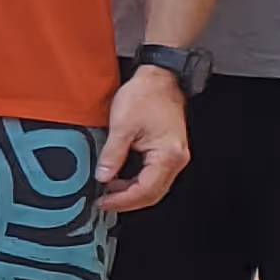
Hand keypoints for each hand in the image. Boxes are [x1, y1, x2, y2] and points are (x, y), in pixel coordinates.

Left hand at [96, 67, 189, 211]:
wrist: (160, 77)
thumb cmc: (147, 95)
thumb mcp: (122, 126)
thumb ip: (112, 155)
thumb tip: (103, 177)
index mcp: (167, 155)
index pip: (145, 191)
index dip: (122, 201)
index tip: (104, 202)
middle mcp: (176, 159)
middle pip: (152, 194)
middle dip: (127, 201)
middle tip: (105, 202)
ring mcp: (174, 155)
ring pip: (154, 186)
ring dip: (131, 192)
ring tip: (109, 192)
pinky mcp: (168, 150)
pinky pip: (154, 175)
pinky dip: (137, 181)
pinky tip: (120, 179)